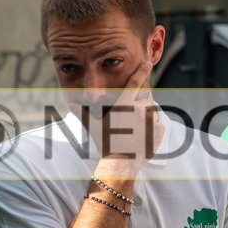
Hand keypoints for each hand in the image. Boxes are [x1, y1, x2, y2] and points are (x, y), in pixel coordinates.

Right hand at [90, 62, 163, 178]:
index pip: (135, 82)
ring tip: (134, 130)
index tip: (148, 62)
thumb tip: (69, 103)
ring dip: (146, 117)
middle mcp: (140, 110)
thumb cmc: (104, 143)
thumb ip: (82, 112)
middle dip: (140, 104)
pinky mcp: (158, 132)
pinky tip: (141, 137)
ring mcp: (151, 121)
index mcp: (125, 105)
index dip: (142, 70)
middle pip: (145, 99)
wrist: (120, 164)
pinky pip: (157, 126)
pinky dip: (152, 130)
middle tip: (130, 119)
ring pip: (152, 112)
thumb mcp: (92, 126)